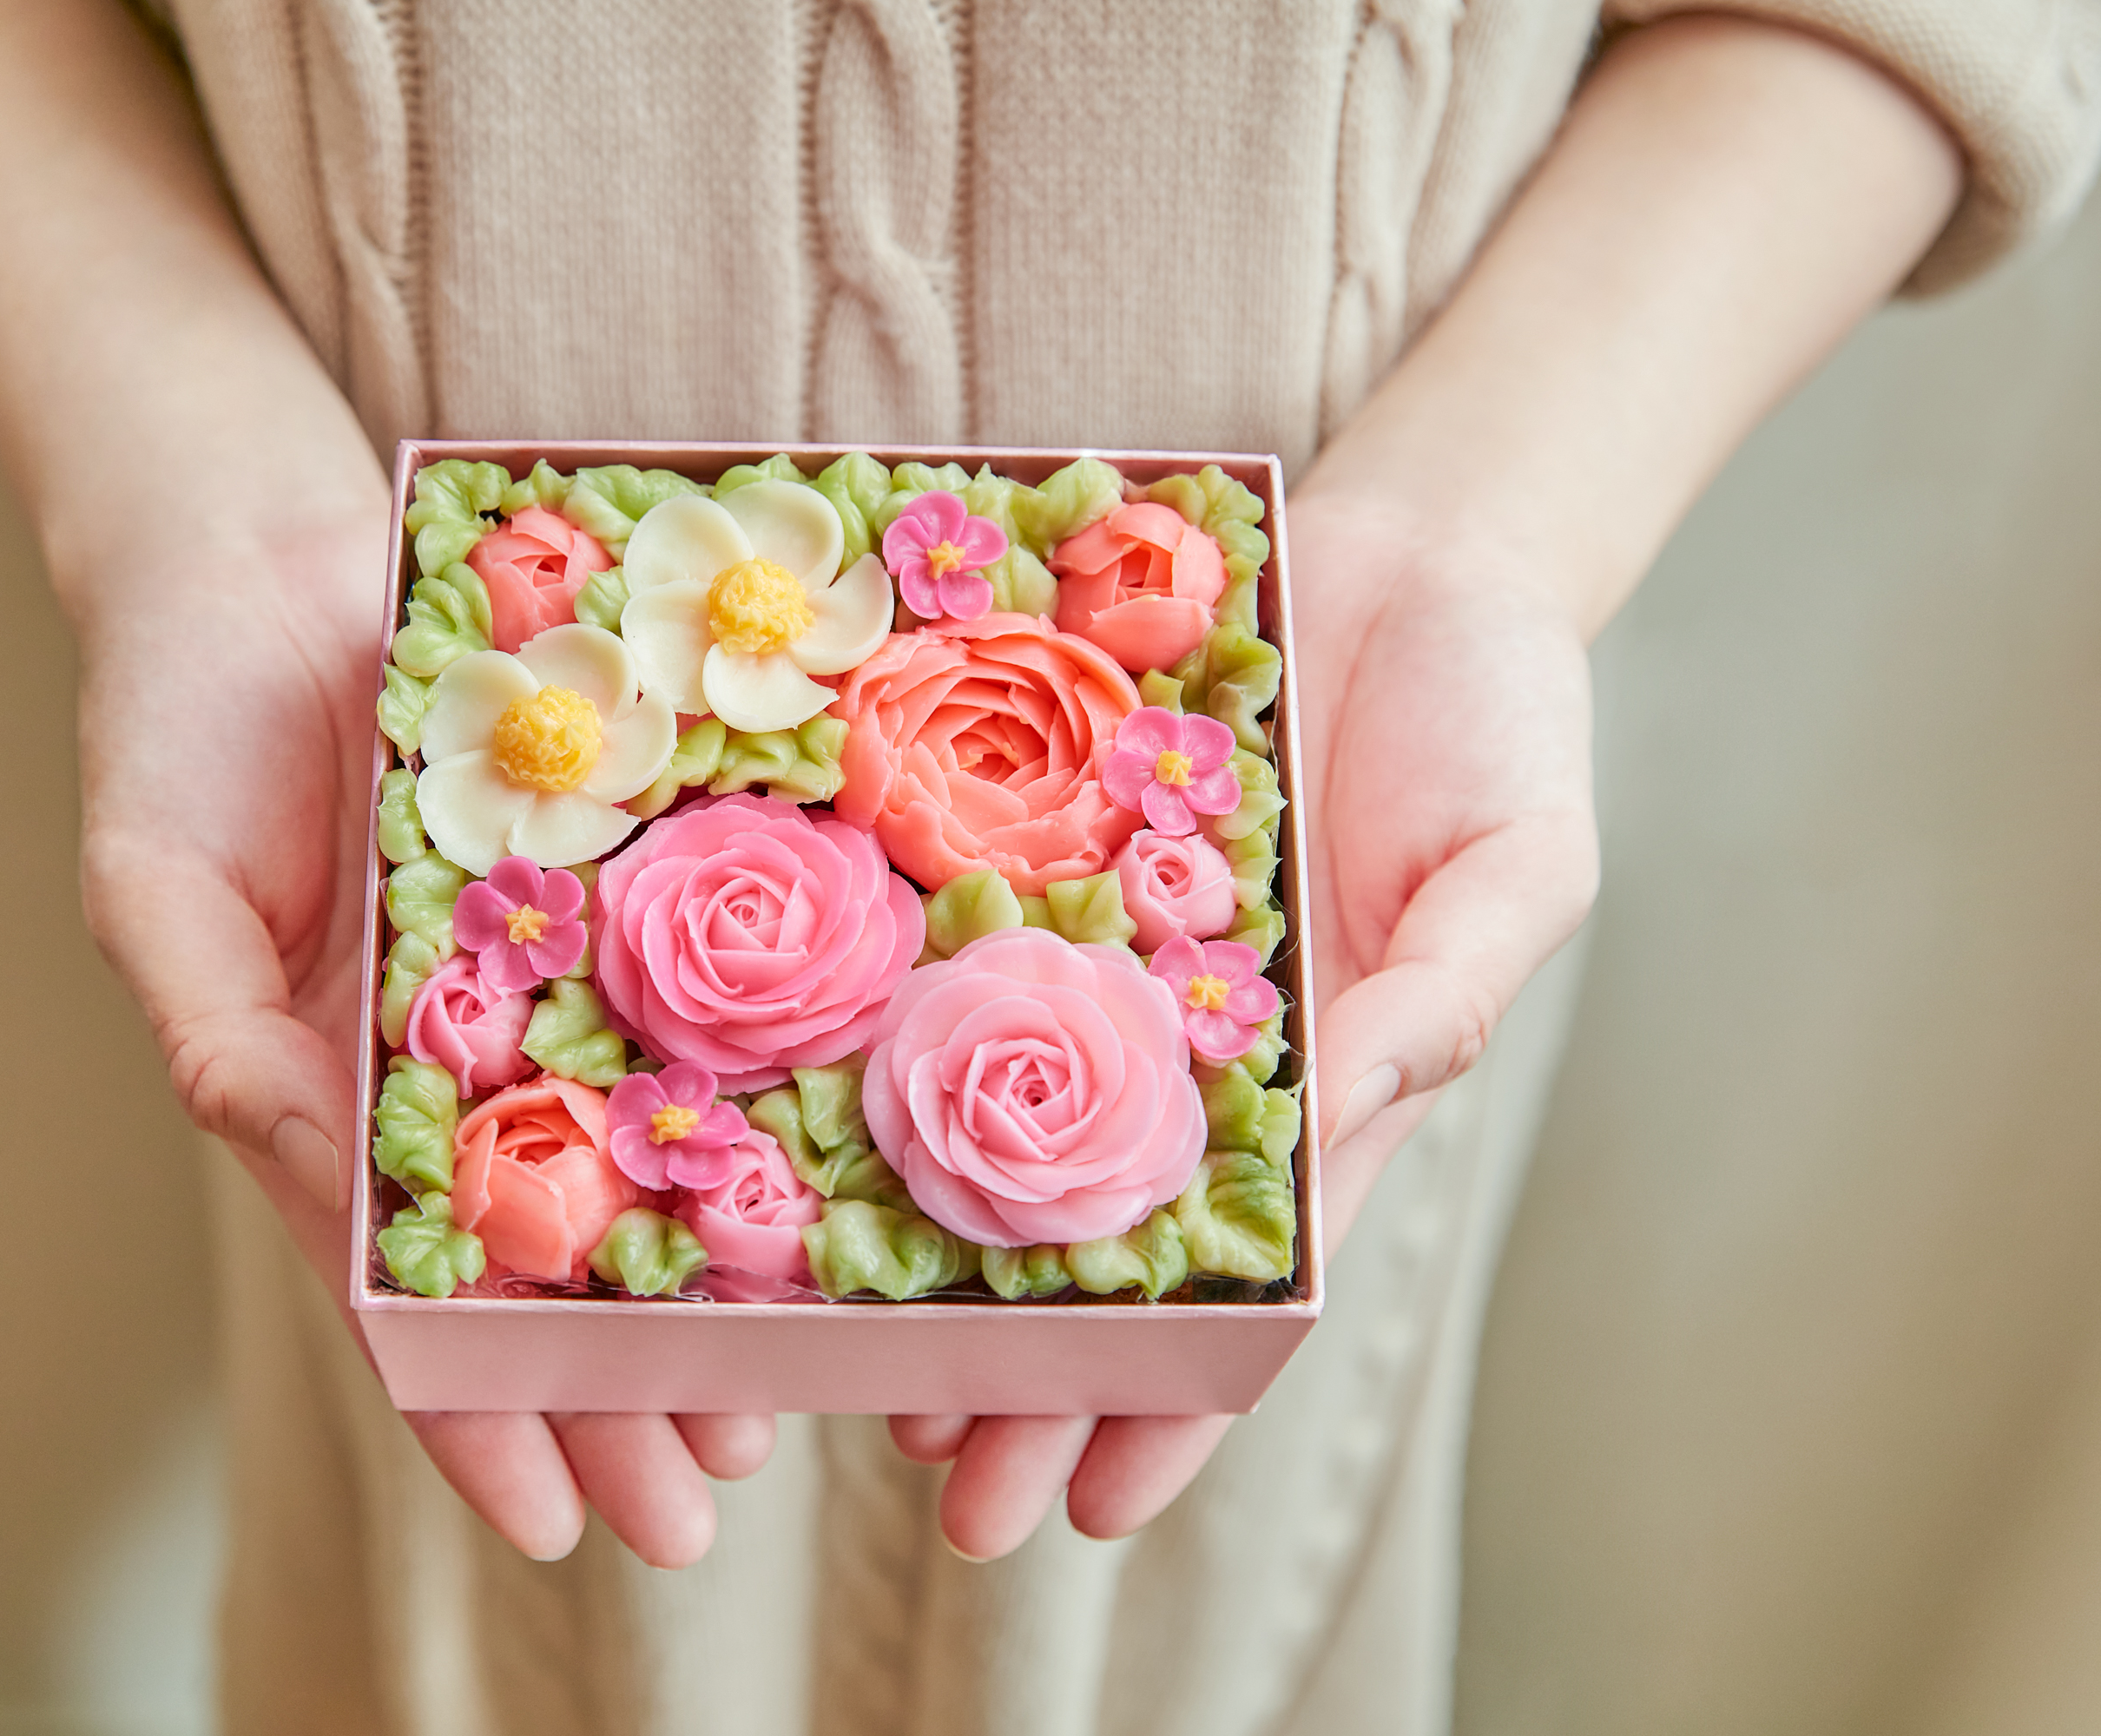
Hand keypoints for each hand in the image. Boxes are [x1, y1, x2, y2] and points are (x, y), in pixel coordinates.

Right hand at [72, 505, 774, 1567]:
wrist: (263, 533)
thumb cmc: (175, 712)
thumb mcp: (151, 882)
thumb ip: (211, 1030)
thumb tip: (286, 1146)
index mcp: (330, 1091)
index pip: (406, 1291)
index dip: (472, 1410)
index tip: (549, 1521)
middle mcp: (455, 1055)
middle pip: (553, 1254)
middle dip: (622, 1381)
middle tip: (712, 1484)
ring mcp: (545, 968)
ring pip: (645, 1149)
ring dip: (707, 1269)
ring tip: (786, 1376)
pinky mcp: (622, 868)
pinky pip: (698, 984)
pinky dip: (758, 1072)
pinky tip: (828, 1148)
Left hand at [885, 484, 1598, 1559]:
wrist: (1416, 538)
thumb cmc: (1499, 719)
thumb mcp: (1520, 869)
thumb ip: (1442, 998)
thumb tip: (1345, 1118)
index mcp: (1317, 1083)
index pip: (1240, 1283)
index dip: (1171, 1399)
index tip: (1086, 1504)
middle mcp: (1186, 1040)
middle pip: (1086, 1236)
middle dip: (1018, 1367)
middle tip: (932, 1477)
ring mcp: (1098, 947)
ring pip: (989, 1118)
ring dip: (924, 1239)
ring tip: (845, 1351)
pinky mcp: (1034, 843)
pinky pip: (949, 942)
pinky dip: (887, 1027)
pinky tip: (804, 1102)